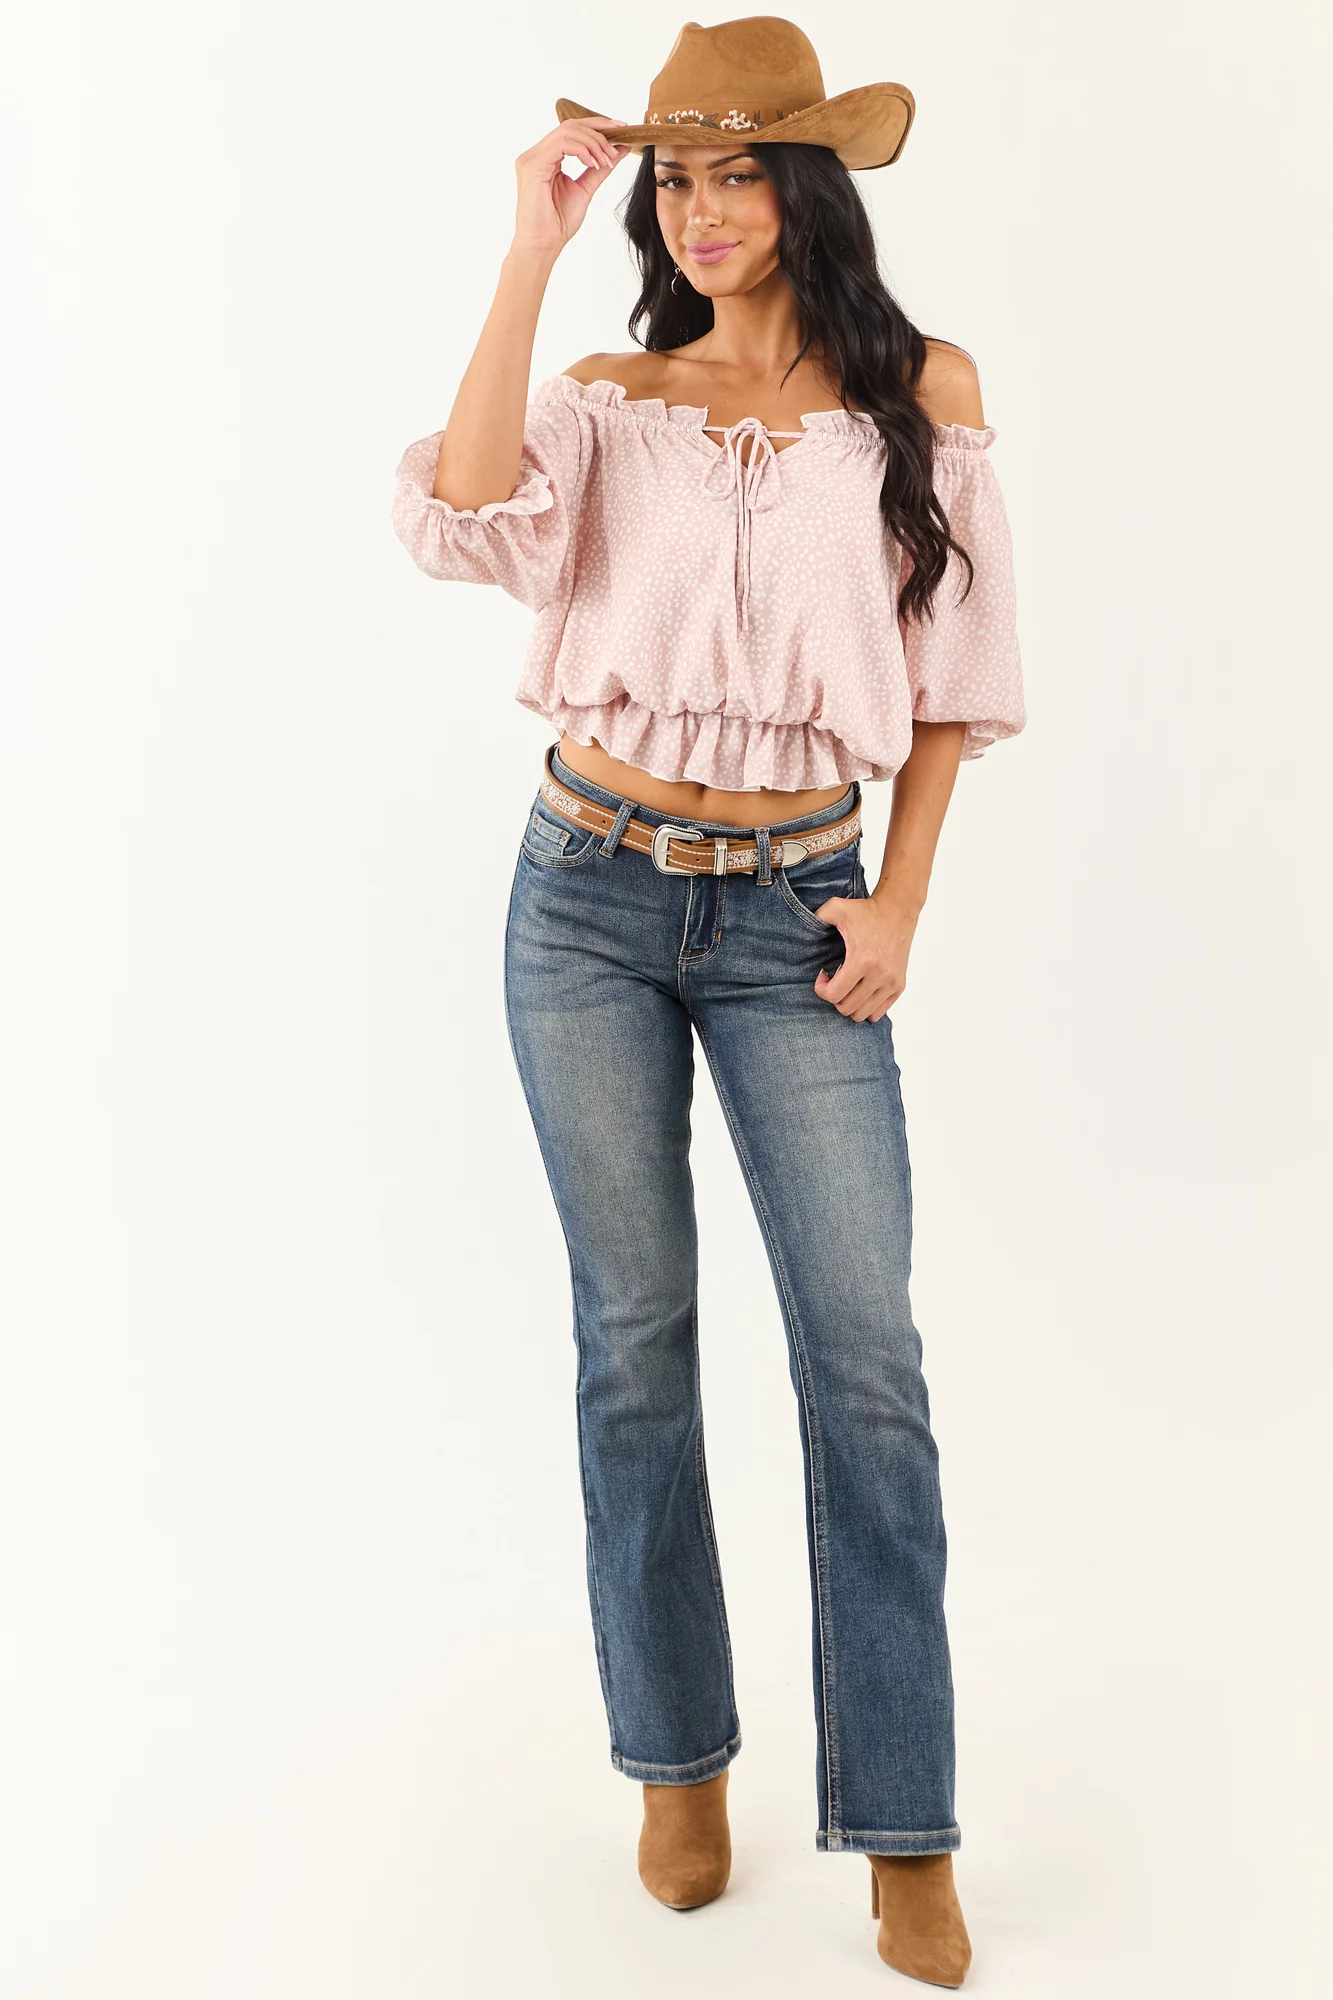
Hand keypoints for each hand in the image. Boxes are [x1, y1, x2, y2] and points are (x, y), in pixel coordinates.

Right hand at [513, 118, 630, 260]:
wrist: (543, 246)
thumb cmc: (558, 224)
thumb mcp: (585, 189)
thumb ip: (599, 168)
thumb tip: (619, 149)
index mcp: (546, 158)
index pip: (572, 130)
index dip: (597, 125)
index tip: (620, 131)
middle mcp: (536, 154)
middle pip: (570, 125)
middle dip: (598, 130)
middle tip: (617, 145)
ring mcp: (532, 158)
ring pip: (567, 131)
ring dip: (593, 143)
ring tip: (605, 161)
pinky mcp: (532, 165)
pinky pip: (562, 144)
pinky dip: (582, 150)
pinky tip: (593, 163)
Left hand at [813, 894, 916, 1021]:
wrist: (898, 910)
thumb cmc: (867, 911)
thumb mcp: (836, 907)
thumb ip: (816, 916)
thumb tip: (799, 929)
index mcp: (863, 960)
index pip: (835, 995)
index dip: (822, 989)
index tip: (823, 975)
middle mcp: (880, 975)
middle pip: (847, 1008)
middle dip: (835, 997)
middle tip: (834, 981)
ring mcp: (891, 982)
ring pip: (862, 1014)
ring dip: (850, 1004)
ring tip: (847, 986)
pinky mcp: (899, 986)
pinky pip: (878, 1013)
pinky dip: (866, 1007)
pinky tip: (860, 990)